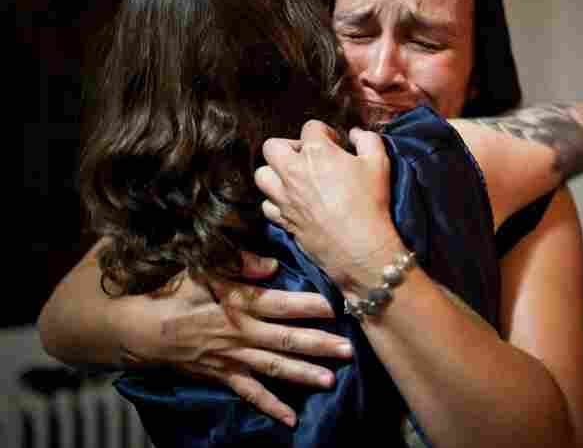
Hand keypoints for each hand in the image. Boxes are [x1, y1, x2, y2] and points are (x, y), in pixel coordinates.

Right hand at [117, 252, 352, 426]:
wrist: (135, 328)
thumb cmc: (170, 292)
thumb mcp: (200, 268)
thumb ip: (238, 263)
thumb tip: (272, 265)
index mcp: (236, 304)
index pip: (280, 304)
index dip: (309, 305)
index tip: (337, 306)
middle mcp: (239, 334)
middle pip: (286, 340)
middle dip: (319, 344)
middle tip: (349, 350)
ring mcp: (232, 358)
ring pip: (274, 368)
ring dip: (303, 375)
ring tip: (331, 380)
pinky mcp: (222, 375)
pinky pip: (250, 393)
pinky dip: (270, 406)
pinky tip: (291, 419)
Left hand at [256, 120, 404, 291]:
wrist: (360, 247)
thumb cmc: (370, 203)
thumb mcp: (379, 163)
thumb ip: (367, 140)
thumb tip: (355, 134)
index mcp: (317, 152)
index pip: (310, 127)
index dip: (325, 133)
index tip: (336, 145)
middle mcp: (294, 171)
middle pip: (272, 146)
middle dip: (289, 148)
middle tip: (308, 159)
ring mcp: (285, 197)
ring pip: (262, 175)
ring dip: (275, 173)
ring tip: (294, 179)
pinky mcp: (283, 219)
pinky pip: (267, 205)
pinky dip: (276, 202)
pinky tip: (293, 203)